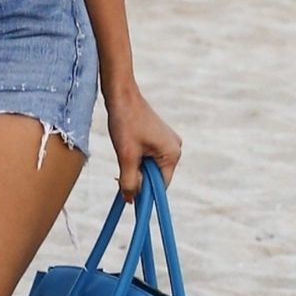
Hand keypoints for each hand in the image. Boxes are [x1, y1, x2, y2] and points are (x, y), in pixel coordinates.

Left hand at [104, 82, 181, 199]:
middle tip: (120, 170)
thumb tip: (130, 201)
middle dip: (138, 177)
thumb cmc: (125, 122)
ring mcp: (168, 142)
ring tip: (123, 153)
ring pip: (149, 167)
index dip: (144, 192)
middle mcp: (175, 149)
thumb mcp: (126, 155)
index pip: (160, 185)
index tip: (127, 195)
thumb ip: (129, 180)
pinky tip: (126, 148)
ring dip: (135, 167)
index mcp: (172, 154)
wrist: (121, 94)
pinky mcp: (158, 137)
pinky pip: (148, 157)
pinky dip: (136, 158)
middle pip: (155, 177)